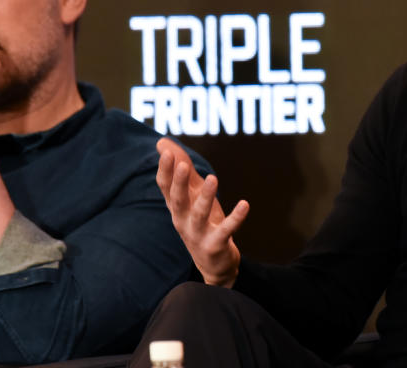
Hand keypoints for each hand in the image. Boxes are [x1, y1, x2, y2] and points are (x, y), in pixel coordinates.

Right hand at [156, 137, 248, 286]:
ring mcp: (198, 234)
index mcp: (176, 207)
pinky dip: (235, 218)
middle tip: (183, 165)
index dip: (165, 171)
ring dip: (206, 197)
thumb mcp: (191, 194)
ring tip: (213, 178)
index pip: (165, 188)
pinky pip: (226, 230)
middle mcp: (183, 221)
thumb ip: (180, 168)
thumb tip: (161, 142)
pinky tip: (245, 204)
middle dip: (180, 183)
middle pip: (177, 201)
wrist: (213, 264)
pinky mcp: (216, 245)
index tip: (165, 152)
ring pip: (200, 215)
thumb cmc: (201, 221)